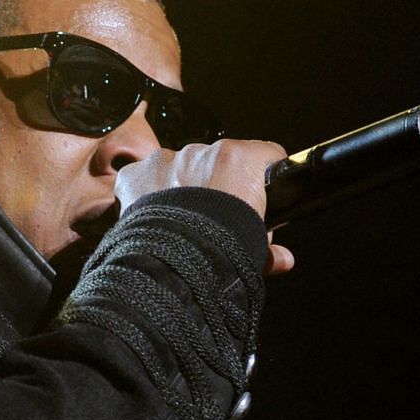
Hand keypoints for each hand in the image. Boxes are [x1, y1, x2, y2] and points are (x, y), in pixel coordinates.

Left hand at [114, 140, 296, 275]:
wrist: (174, 267)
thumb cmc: (219, 254)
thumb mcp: (255, 250)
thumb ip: (270, 249)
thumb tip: (282, 260)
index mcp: (239, 161)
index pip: (262, 155)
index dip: (262, 177)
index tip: (259, 194)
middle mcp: (201, 152)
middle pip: (216, 163)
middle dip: (217, 186)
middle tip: (215, 219)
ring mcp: (165, 160)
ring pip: (178, 168)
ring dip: (181, 189)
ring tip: (181, 223)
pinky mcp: (136, 174)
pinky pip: (143, 178)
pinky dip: (147, 195)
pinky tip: (153, 218)